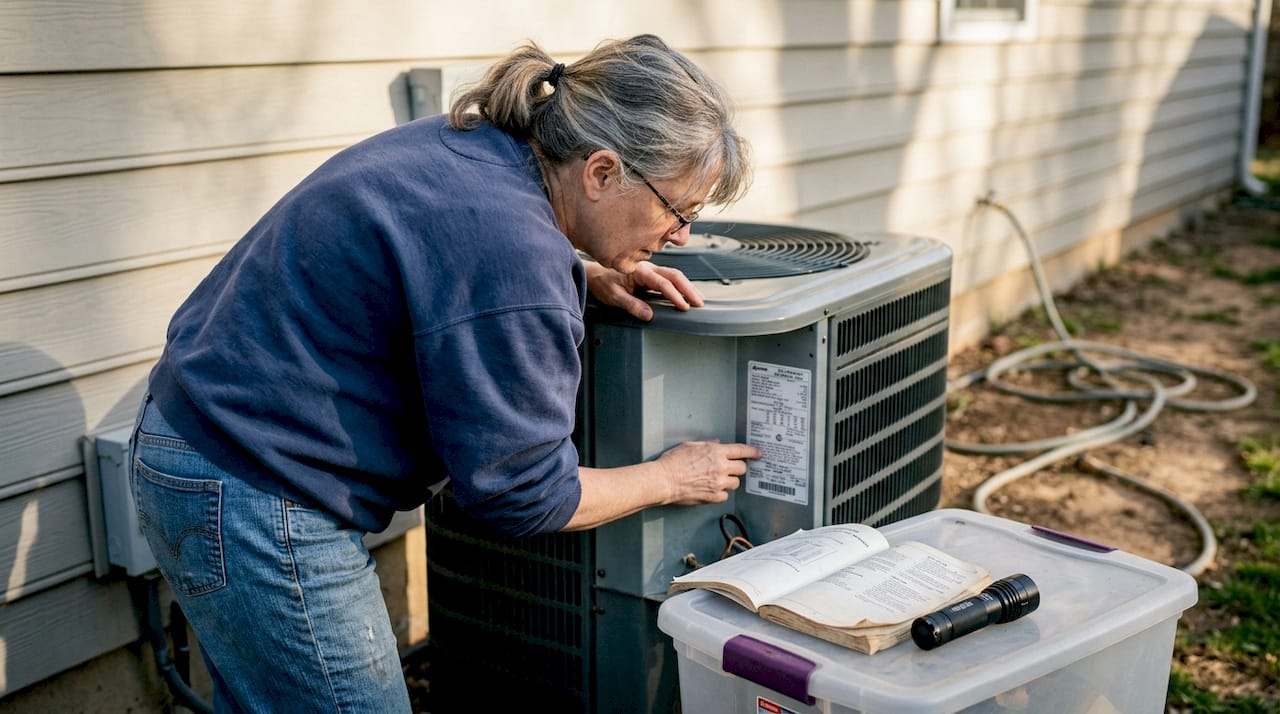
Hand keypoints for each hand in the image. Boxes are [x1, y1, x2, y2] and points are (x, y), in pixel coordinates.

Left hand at [584, 260, 704, 320]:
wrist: (594, 274)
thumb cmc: (602, 282)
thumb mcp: (613, 296)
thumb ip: (631, 304)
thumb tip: (648, 315)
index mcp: (640, 271)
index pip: (662, 283)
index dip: (674, 295)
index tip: (683, 307)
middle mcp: (648, 268)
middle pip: (674, 275)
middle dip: (688, 289)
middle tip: (699, 303)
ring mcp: (650, 271)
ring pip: (674, 276)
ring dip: (687, 287)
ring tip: (698, 299)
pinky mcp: (650, 276)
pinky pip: (669, 279)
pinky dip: (680, 286)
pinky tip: (686, 295)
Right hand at [656, 440, 761, 504]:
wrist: (664, 480)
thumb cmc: (673, 462)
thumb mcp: (690, 446)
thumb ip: (707, 444)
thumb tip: (717, 444)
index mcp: (716, 451)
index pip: (741, 450)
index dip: (753, 452)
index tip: (759, 454)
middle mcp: (720, 466)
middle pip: (742, 468)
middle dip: (738, 468)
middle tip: (730, 469)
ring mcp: (718, 483)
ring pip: (736, 483)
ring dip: (730, 481)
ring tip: (717, 480)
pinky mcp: (713, 496)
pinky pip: (725, 495)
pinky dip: (721, 493)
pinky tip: (711, 489)